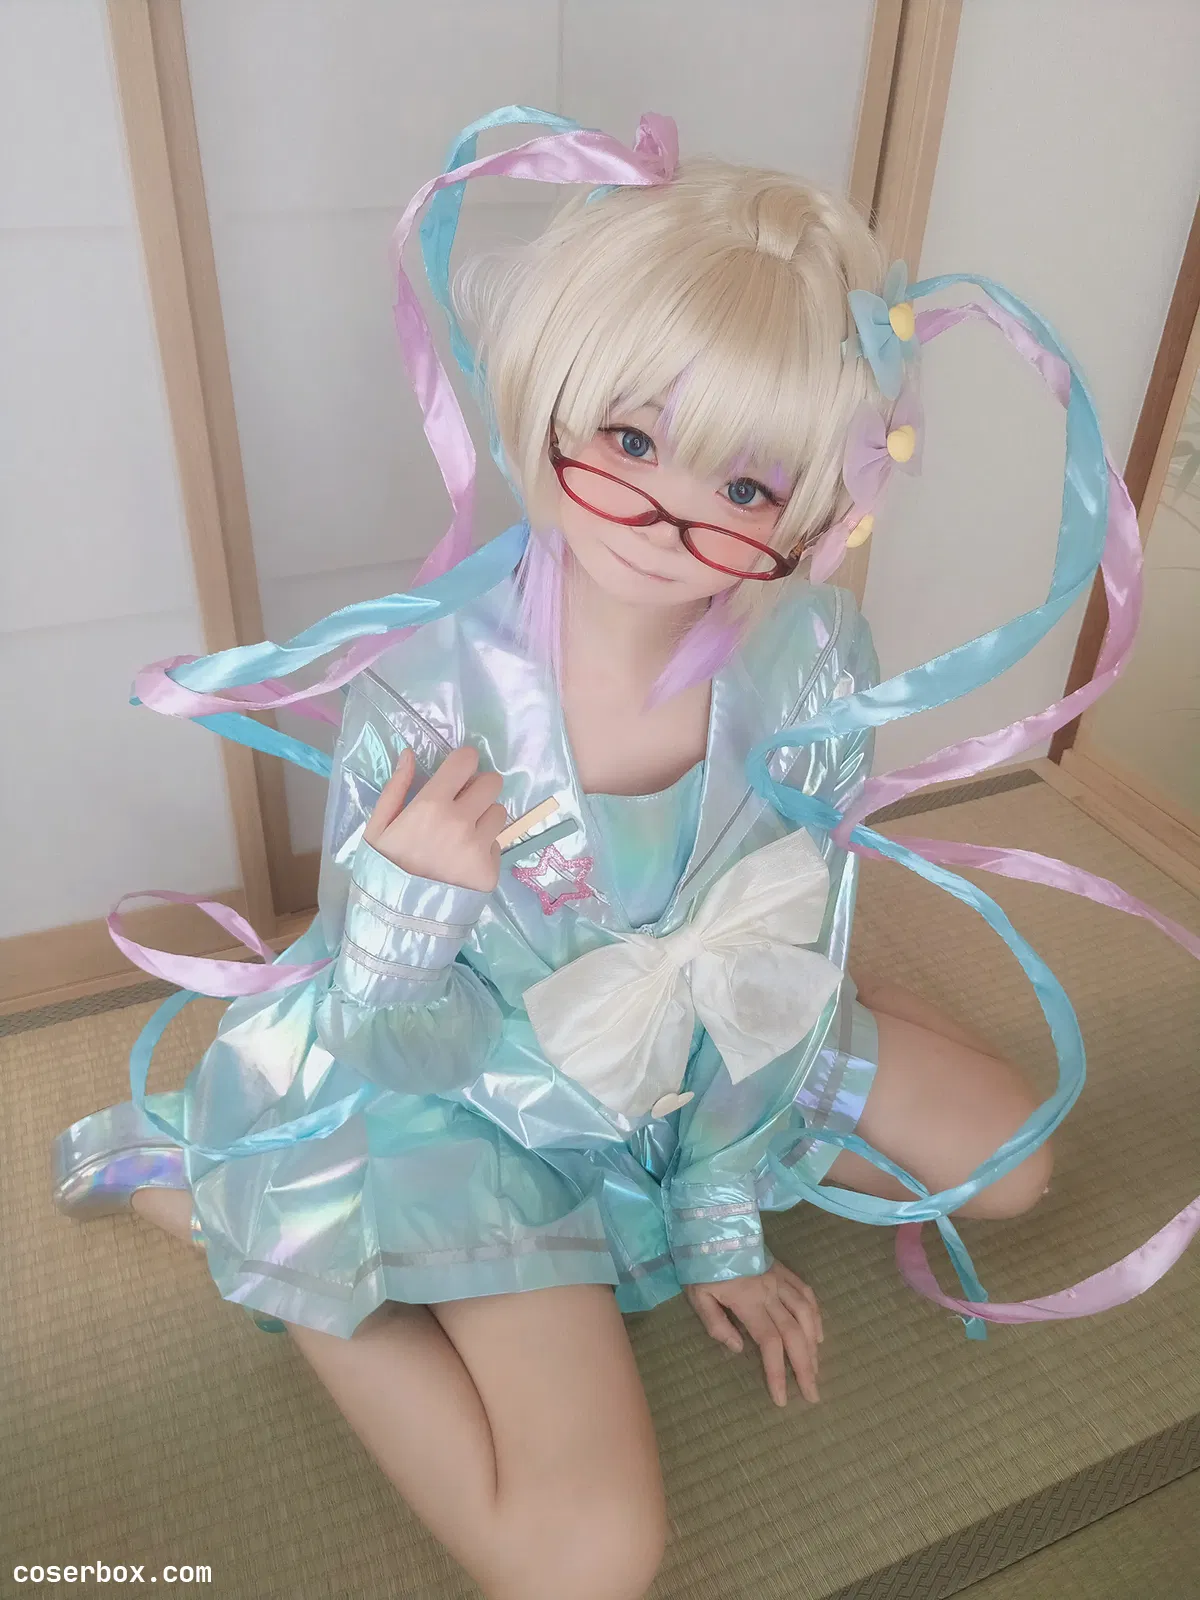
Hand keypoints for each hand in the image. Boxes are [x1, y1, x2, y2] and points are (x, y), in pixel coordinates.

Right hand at [364, 745, 506, 892]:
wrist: (397, 918)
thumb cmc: (384, 868)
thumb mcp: (377, 827)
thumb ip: (396, 788)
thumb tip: (409, 754)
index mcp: (432, 805)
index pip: (467, 760)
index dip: (463, 763)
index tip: (456, 774)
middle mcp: (461, 823)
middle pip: (493, 783)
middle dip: (479, 788)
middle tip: (463, 803)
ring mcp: (479, 848)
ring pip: (499, 814)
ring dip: (484, 818)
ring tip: (462, 836)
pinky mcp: (490, 872)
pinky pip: (496, 846)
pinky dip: (483, 850)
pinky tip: (462, 862)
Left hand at [683, 1261, 822, 1406]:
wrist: (712, 1223)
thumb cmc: (701, 1263)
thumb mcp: (697, 1295)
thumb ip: (717, 1324)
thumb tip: (739, 1349)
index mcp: (748, 1301)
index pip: (770, 1343)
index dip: (777, 1372)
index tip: (781, 1399)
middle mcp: (770, 1292)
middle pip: (795, 1334)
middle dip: (805, 1367)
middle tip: (813, 1395)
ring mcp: (779, 1279)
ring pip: (805, 1314)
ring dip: (814, 1345)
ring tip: (816, 1369)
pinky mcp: (781, 1269)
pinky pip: (806, 1292)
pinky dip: (816, 1314)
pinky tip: (818, 1333)